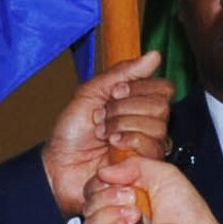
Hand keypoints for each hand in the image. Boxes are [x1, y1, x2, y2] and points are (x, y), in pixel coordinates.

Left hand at [41, 52, 173, 215]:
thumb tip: (154, 55)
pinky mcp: (146, 168)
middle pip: (161, 107)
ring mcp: (148, 147)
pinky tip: (111, 146)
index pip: (163, 88)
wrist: (58, 165)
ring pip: (157, 127)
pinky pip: (152, 147)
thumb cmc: (71, 132)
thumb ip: (122, 73)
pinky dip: (128, 141)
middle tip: (103, 116)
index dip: (139, 88)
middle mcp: (148, 124)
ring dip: (123, 125)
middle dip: (125, 108)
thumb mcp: (90, 93)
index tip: (114, 93)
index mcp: (138, 104)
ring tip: (103, 134)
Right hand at [83, 156, 222, 223]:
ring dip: (111, 216)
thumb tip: (104, 171)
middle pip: (89, 204)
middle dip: (109, 198)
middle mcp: (117, 216)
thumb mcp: (164, 175)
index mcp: (126, 196)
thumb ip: (133, 165)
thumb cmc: (187, 215)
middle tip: (134, 200)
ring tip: (136, 217)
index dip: (104, 183)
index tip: (126, 185)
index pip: (95, 187)